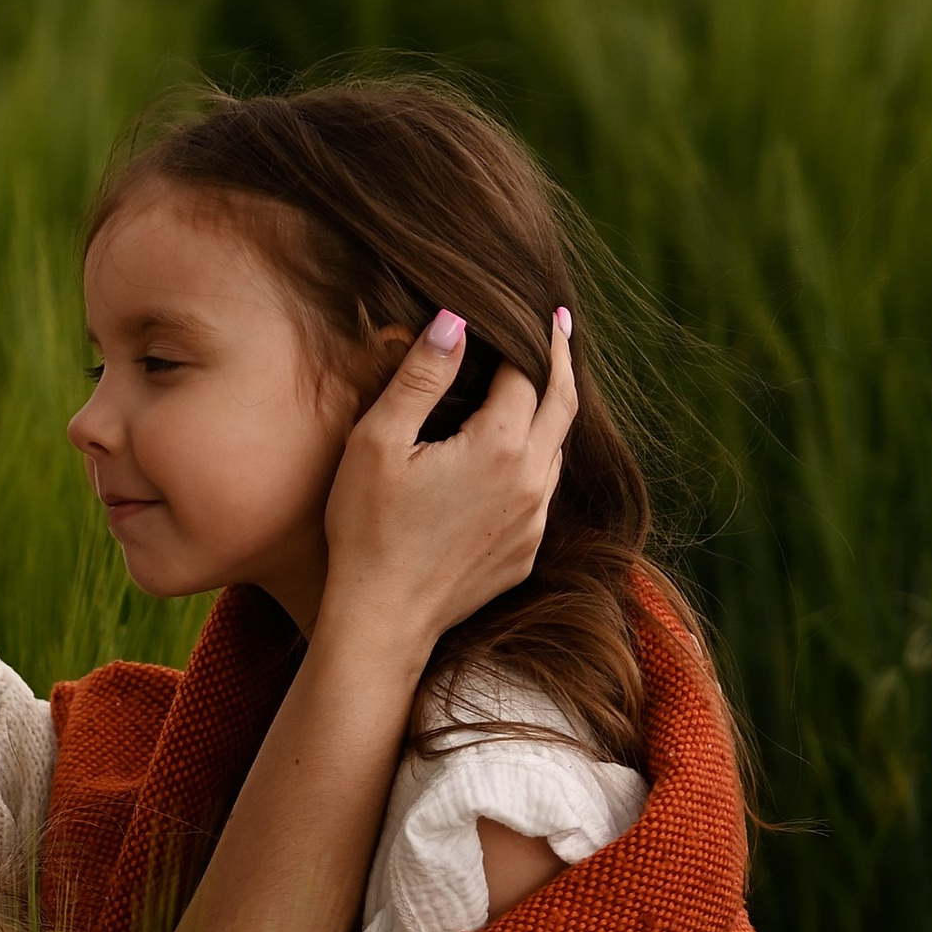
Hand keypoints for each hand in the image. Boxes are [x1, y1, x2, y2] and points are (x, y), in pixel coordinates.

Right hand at [319, 307, 576, 659]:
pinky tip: (512, 455)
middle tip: (558, 326)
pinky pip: (542, 493)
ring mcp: (534, 522)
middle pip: (563, 404)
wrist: (382, 621)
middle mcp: (533, 481)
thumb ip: (420, 375)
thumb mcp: (378, 441)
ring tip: (536, 384)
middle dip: (561, 361)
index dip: (529, 337)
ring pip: (557, 450)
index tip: (534, 310)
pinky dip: (536, 460)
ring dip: (550, 412)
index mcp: (501, 445)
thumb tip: (455, 319)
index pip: (529, 372)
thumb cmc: (368, 528)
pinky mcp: (525, 554)